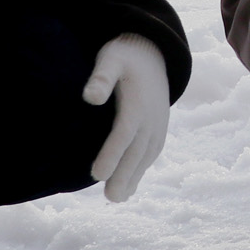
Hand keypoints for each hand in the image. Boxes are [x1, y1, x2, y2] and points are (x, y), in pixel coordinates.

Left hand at [84, 33, 169, 202]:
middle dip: (124, 175)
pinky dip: (142, 169)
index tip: (96, 174)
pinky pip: (152, 152)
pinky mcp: (159, 127)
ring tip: (119, 198)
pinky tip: (131, 184)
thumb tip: (90, 98)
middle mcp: (152, 116)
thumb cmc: (124, 55)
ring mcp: (158, 123)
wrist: (153, 51)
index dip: (111, 154)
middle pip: (137, 150)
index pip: (124, 132)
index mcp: (138, 102)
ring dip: (134, 177)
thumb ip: (101, 76)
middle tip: (110, 198)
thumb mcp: (110, 58)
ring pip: (146, 155)